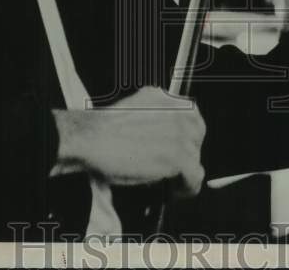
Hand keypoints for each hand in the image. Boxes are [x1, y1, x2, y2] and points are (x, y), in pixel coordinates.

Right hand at [51, 86, 205, 197]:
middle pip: (197, 137)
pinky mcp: (178, 156)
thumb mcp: (136, 107)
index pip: (192, 116)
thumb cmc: (104, 128)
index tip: (181, 147)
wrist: (91, 139)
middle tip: (174, 167)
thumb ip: (157, 113)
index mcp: (166, 97)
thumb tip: (165, 132)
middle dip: (187, 152)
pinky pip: (194, 176)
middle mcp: (177, 112)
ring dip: (184, 172)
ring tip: (171, 181)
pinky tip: (176, 191)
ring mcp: (180, 133)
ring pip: (195, 158)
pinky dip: (187, 188)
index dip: (187, 135)